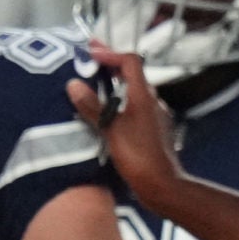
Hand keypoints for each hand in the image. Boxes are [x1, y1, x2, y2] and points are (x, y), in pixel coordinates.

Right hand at [66, 44, 184, 212]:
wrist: (164, 186)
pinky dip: (120, 100)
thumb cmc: (139, 158)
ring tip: (92, 81)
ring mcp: (156, 116)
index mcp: (145, 97)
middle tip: (88, 58)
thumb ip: (93, 107)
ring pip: (134, 91)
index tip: (90, 53)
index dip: (110, 54)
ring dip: (114, 83)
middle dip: (110, 64)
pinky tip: (106, 109)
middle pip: (133, 74)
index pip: (131, 62)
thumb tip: (74, 83)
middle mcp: (154, 102)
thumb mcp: (111, 130)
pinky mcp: (154, 129)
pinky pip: (135, 106)